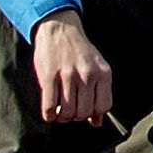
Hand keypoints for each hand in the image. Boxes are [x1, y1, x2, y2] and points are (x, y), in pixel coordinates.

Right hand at [31, 10, 115, 126]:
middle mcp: (87, 75)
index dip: (93, 114)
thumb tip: (97, 123)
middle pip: (84, 113)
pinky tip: (50, 111)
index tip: (86, 111)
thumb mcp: (97, 68)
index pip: (103, 106)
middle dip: (76, 117)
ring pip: (67, 112)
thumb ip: (99, 94)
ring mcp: (68, 76)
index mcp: (103, 73)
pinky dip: (49, 115)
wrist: (60, 30)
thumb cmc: (80, 53)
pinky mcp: (48, 77)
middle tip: (70, 110)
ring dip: (62, 117)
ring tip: (61, 110)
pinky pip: (49, 107)